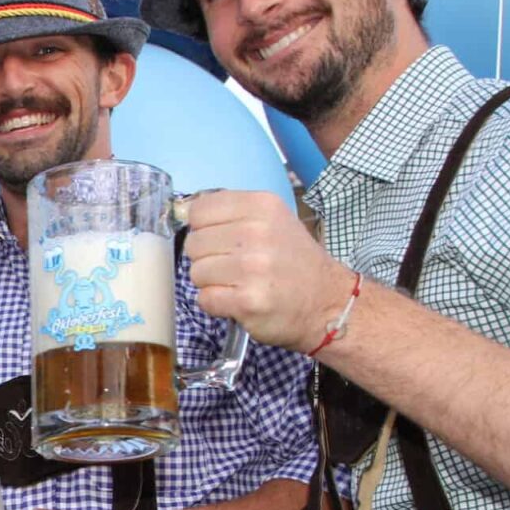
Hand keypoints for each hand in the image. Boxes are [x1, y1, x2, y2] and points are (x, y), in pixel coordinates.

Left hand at [182, 189, 357, 351]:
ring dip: (211, 283)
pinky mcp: (247, 300)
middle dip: (207, 258)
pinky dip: (216, 304)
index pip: (199, 210)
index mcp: (262, 206)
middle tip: (235, 266)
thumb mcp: (271, 221)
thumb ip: (229, 213)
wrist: (328, 302)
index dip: (202, 229)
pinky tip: (239, 300)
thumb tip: (181, 210)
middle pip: (194, 243)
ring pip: (196, 272)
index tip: (220, 239)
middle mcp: (257, 233)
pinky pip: (205, 299)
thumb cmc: (293, 261)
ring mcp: (252, 268)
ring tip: (239, 283)